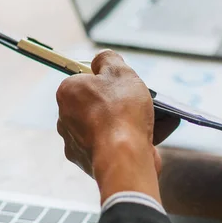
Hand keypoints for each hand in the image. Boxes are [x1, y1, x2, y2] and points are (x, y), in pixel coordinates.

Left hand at [55, 50, 179, 202]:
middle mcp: (65, 119)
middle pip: (98, 104)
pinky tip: (152, 137)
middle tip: (143, 102)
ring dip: (129, 122)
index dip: (110, 81)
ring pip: (107, 127)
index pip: (87, 80)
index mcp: (67, 93)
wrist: (125, 157)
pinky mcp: (90, 163)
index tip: (126, 86)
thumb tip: (102, 60)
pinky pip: (113, 147)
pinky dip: (129, 141)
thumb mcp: (120, 71)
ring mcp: (76, 144)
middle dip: (120, 103)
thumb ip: (108, 59)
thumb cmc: (121, 112)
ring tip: (156, 119)